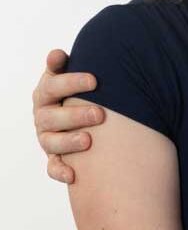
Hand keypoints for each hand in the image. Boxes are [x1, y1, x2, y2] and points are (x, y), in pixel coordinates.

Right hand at [32, 49, 101, 183]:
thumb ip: (64, 65)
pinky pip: (53, 166)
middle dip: (76, 115)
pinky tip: (73, 175)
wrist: (80, 112)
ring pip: (52, 142)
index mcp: (47, 92)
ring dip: (69, 142)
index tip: (94, 80)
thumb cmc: (80, 89)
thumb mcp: (71, 74)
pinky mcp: (54, 156)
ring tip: (89, 141)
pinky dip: (60, 171)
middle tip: (100, 114)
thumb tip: (56, 54)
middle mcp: (43, 115)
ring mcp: (47, 137)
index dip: (71, 83)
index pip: (53, 86)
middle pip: (52, 116)